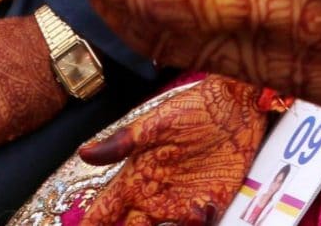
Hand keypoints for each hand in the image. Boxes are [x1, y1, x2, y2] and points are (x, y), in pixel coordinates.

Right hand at [76, 78, 267, 225]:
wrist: (237, 107)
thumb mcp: (155, 124)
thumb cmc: (193, 108)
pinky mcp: (209, 206)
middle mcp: (154, 196)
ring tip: (166, 224)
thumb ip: (122, 142)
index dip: (89, 225)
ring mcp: (180, 204)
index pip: (104, 210)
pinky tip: (197, 218)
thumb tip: (83, 152)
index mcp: (135, 177)